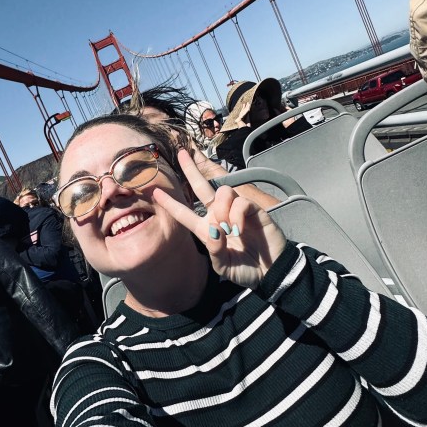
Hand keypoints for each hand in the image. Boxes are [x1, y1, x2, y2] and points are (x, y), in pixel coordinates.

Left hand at [153, 149, 286, 289]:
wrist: (271, 273)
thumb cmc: (246, 270)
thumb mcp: (224, 266)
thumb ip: (215, 250)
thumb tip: (214, 228)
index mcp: (208, 230)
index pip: (185, 214)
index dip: (170, 204)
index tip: (155, 192)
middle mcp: (220, 216)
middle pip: (202, 187)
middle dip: (191, 170)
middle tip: (183, 153)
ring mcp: (238, 211)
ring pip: (222, 192)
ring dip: (221, 208)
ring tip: (229, 228)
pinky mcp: (254, 210)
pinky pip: (240, 202)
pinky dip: (237, 215)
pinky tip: (240, 229)